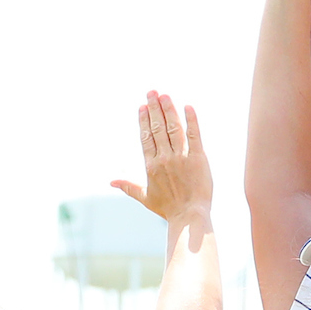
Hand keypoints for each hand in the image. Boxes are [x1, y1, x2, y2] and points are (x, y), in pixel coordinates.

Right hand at [110, 92, 210, 224]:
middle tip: (152, 92)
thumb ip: (128, 187)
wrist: (189, 217)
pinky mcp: (198, 158)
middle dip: (154, 108)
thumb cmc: (168, 209)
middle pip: (158, 128)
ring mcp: (182, 157)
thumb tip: (111, 182)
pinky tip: (188, 107)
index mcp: (151, 165)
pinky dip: (191, 120)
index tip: (142, 106)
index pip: (146, 137)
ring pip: (174, 128)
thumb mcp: (145, 198)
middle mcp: (164, 158)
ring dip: (169, 110)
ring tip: (165, 96)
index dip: (144, 120)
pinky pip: (194, 135)